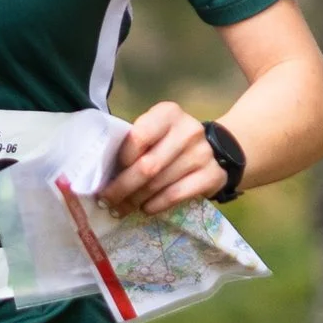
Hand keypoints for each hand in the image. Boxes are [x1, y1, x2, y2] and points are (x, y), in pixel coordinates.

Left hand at [98, 101, 229, 216]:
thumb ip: (135, 142)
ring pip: (159, 184)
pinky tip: (145, 208)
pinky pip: (176, 195)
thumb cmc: (171, 140)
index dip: (121, 159)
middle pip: (147, 166)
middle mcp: (188, 131)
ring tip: (120, 208)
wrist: (217, 147)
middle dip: (122, 187)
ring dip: (135, 200)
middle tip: (105, 201)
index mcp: (169, 114)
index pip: (138, 137)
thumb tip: (104, 172)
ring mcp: (203, 154)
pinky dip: (156, 205)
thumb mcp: (155, 130)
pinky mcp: (213, 175)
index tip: (108, 173)